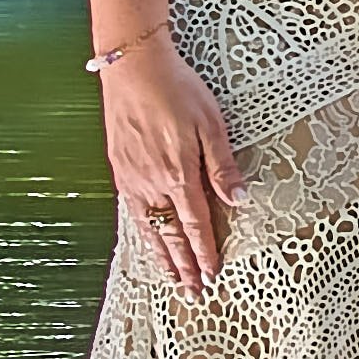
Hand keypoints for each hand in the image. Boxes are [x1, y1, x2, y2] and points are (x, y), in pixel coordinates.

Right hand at [97, 38, 242, 292]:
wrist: (132, 66)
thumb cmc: (175, 88)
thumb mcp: (210, 123)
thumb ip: (223, 165)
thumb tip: (239, 199)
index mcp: (177, 174)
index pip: (195, 224)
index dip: (204, 252)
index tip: (212, 275)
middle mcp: (151, 182)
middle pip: (169, 234)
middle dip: (182, 265)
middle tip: (191, 291)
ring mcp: (131, 177)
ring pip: (147, 227)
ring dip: (159, 255)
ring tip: (168, 277)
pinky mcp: (119, 167)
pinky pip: (130, 211)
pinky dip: (139, 231)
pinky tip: (144, 237)